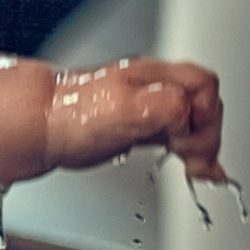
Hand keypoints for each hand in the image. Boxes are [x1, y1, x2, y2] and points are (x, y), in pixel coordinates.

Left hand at [45, 58, 226, 185]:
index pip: (205, 87)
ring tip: (199, 170)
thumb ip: (167, 106)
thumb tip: (189, 118)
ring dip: (202, 148)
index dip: (205, 115)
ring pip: (194, 122)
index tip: (186, 141)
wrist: (43, 127)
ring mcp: (150, 108)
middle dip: (206, 135)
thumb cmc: (74, 114)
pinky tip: (198, 169)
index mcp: (157, 78)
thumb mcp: (125, 107)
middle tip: (193, 161)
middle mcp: (156, 89)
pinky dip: (193, 154)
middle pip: (205, 105)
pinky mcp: (141, 127)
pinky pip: (180, 136)